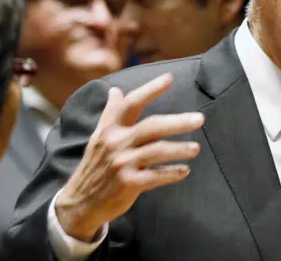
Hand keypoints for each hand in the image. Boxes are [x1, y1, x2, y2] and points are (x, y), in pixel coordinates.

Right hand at [55, 74, 203, 240]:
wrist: (80, 202)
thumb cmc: (95, 164)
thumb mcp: (99, 136)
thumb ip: (111, 113)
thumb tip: (115, 90)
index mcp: (111, 128)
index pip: (132, 103)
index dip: (150, 89)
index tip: (170, 78)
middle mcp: (116, 142)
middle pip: (152, 126)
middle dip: (178, 122)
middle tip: (200, 119)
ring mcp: (121, 163)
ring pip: (157, 151)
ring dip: (180, 149)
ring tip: (196, 149)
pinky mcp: (127, 183)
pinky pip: (155, 176)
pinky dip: (172, 173)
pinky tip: (185, 171)